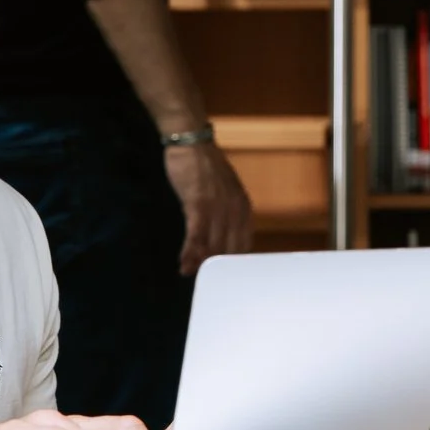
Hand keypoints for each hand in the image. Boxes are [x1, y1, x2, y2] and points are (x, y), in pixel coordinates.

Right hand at [164, 140, 252, 274]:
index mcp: (244, 208)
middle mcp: (236, 210)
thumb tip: (221, 241)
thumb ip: (227, 216)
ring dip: (202, 265)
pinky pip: (196, 234)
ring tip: (192, 279)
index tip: (226, 281)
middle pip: (230, 250)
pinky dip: (191, 252)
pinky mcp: (198, 203)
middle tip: (207, 287)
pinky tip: (184, 265)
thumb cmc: (206, 168)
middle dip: (219, 270)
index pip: (244, 245)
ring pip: (213, 245)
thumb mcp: (225, 193)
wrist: (192, 142)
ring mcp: (218, 207)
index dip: (234, 265)